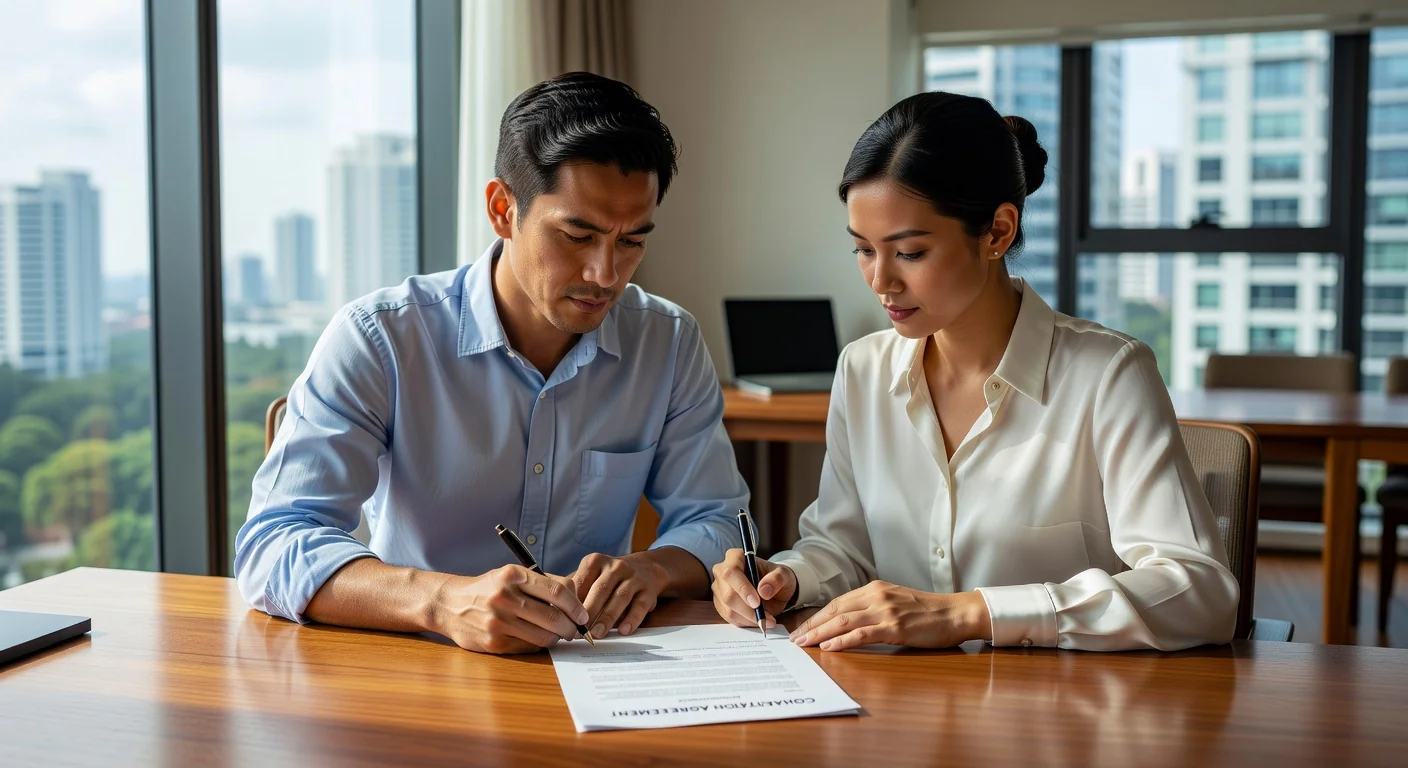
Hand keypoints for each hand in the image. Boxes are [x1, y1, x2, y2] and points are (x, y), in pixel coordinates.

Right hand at [429, 565, 589, 653]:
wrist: (448, 604)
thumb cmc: (488, 588)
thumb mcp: (511, 575)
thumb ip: (543, 582)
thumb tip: (576, 597)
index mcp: (513, 575)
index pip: (556, 591)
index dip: (576, 605)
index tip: (584, 614)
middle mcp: (504, 597)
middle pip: (553, 617)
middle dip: (572, 626)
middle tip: (577, 629)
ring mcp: (497, 622)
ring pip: (543, 636)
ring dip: (557, 637)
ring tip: (559, 634)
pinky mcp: (493, 642)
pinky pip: (528, 647)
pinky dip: (539, 644)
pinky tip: (538, 638)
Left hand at [570, 553, 668, 637]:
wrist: (646, 568)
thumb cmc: (609, 578)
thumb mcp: (592, 575)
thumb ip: (575, 589)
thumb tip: (554, 611)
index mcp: (596, 561)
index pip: (581, 581)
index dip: (572, 602)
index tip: (564, 620)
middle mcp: (616, 566)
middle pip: (600, 589)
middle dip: (589, 611)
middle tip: (580, 630)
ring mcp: (634, 577)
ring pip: (620, 597)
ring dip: (607, 617)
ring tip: (597, 634)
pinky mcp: (648, 590)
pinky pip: (640, 605)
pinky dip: (632, 619)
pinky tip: (623, 630)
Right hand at [711, 548, 796, 629]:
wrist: (773, 589)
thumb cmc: (776, 578)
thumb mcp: (784, 575)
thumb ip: (776, 579)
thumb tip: (763, 591)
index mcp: (735, 557)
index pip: (731, 572)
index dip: (743, 588)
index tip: (757, 602)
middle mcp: (722, 572)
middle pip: (728, 594)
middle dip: (747, 609)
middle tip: (765, 617)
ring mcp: (719, 589)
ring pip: (728, 609)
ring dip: (749, 619)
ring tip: (767, 620)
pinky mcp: (721, 605)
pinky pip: (730, 618)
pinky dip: (746, 623)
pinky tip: (758, 620)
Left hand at [789, 582, 990, 651]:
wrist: (955, 613)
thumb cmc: (927, 611)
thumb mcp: (895, 602)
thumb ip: (872, 607)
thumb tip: (847, 622)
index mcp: (874, 588)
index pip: (837, 602)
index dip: (816, 616)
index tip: (801, 629)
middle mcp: (876, 596)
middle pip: (835, 611)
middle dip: (811, 625)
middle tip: (794, 639)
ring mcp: (885, 611)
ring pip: (844, 621)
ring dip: (820, 633)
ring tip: (805, 645)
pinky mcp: (895, 627)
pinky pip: (862, 634)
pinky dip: (843, 641)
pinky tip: (829, 647)